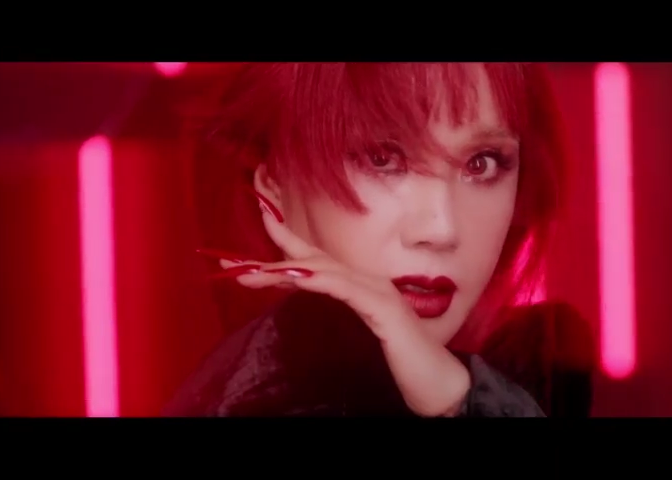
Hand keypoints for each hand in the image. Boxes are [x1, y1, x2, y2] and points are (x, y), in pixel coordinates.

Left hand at [199, 191, 470, 416]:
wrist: (440, 386)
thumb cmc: (404, 366)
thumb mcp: (362, 338)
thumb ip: (342, 317)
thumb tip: (311, 302)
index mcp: (363, 288)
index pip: (320, 260)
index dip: (288, 242)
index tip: (260, 226)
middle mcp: (370, 283)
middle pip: (315, 261)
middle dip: (274, 253)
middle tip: (232, 260)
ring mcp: (379, 294)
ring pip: (326, 271)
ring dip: (285, 269)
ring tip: (250, 273)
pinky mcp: (385, 311)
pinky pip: (346, 290)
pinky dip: (319, 280)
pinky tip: (296, 277)